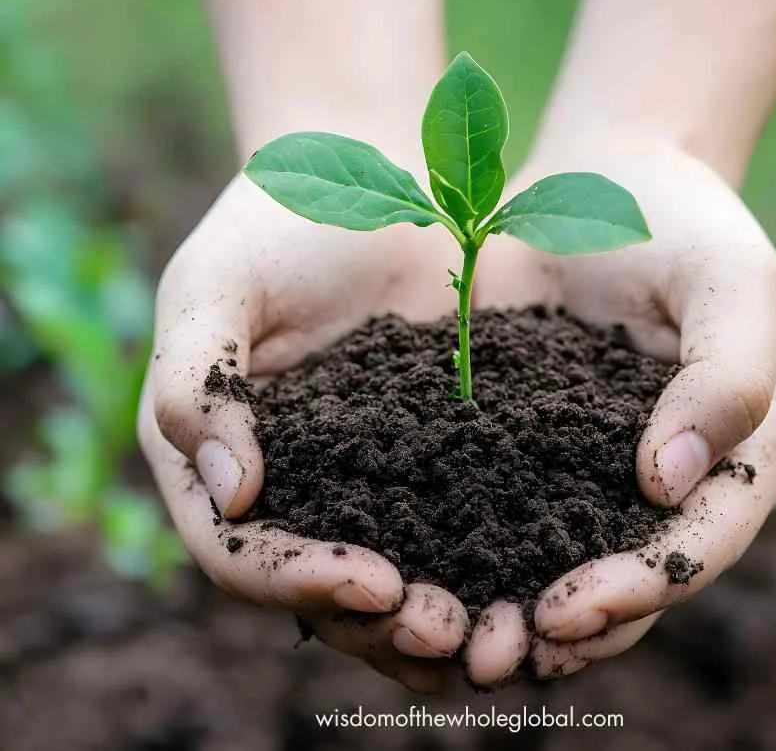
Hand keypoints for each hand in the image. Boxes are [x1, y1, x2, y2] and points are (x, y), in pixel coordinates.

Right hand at [138, 174, 471, 692]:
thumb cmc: (273, 222)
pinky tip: (540, 575)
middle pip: (320, 590)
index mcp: (216, 460)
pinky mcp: (433, 457)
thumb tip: (233, 495)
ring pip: (393, 576)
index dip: (299, 581)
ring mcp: (362, 478)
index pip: (241, 551)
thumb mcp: (216, 288)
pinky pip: (456, 523)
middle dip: (384, 623)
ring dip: (442, 614)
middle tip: (455, 632)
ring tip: (501, 631)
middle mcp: (288, 487)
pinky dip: (488, 561)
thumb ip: (200, 386)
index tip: (375, 584)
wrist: (368, 178)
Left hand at [474, 137, 775, 678]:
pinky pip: (498, 506)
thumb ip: (725, 380)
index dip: (638, 590)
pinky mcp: (525, 445)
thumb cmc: (687, 226)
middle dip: (562, 628)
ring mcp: (591, 470)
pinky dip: (463, 545)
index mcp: (735, 460)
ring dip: (504, 607)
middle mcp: (665, 485)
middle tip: (489, 654)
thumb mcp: (733, 282)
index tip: (566, 612)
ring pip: (557, 561)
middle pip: (625, 581)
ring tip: (443, 638)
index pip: (697, 549)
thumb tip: (668, 485)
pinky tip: (412, 567)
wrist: (609, 179)